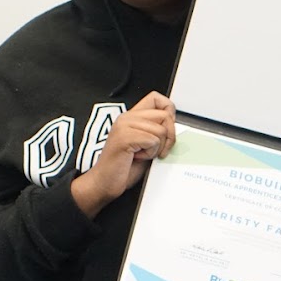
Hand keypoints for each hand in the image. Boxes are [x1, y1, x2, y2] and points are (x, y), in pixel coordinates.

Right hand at [71, 91, 174, 219]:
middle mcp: (126, 118)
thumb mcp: (145, 145)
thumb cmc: (124, 167)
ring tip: (142, 154)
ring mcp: (124, 126)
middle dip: (169, 136)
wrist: (105, 182)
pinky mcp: (124, 137)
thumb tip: (174, 124)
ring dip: (157, 148)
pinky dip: (150, 154)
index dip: (169, 111)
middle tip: (158, 150)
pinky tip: (137, 157)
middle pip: (165, 115)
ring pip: (161, 130)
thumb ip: (156, 131)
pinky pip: (153, 141)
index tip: (166, 129)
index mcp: (131, 117)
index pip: (157, 99)